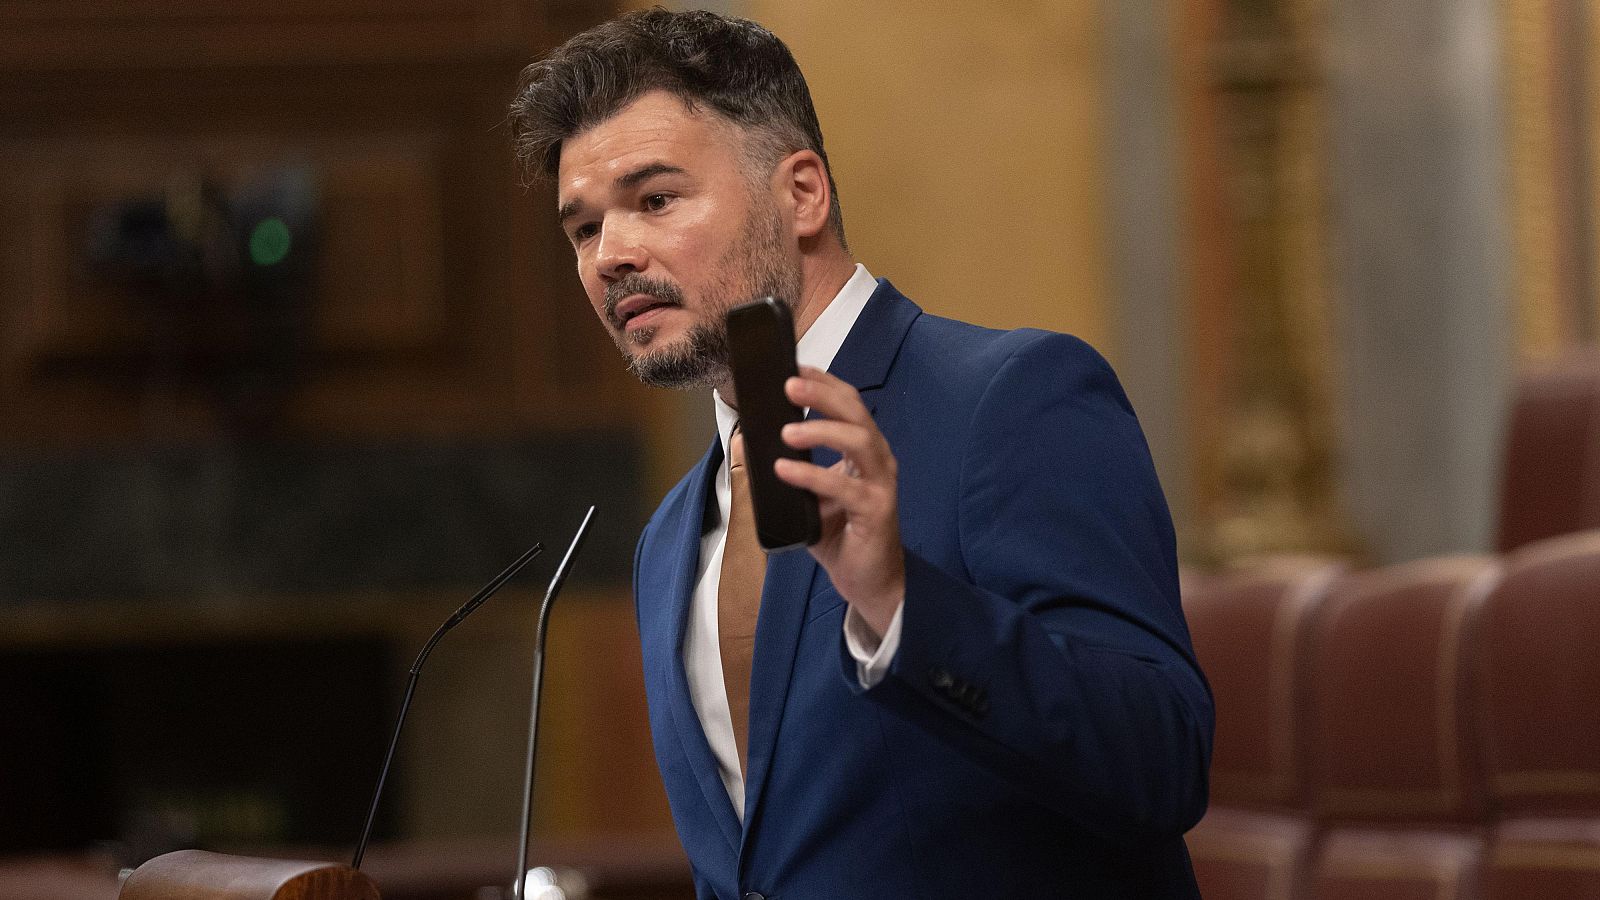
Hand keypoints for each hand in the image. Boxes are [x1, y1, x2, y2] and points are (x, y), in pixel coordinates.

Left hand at [774, 366, 903, 636]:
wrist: (867, 581)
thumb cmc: (839, 535)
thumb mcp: (809, 496)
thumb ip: (790, 469)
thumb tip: (749, 442)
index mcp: (863, 450)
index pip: (848, 404)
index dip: (823, 382)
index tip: (794, 366)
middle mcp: (877, 460)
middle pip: (856, 412)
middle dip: (822, 393)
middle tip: (789, 384)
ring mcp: (881, 484)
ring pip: (859, 441)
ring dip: (821, 430)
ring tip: (787, 432)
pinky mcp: (877, 511)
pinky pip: (845, 487)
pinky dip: (813, 475)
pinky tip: (786, 470)